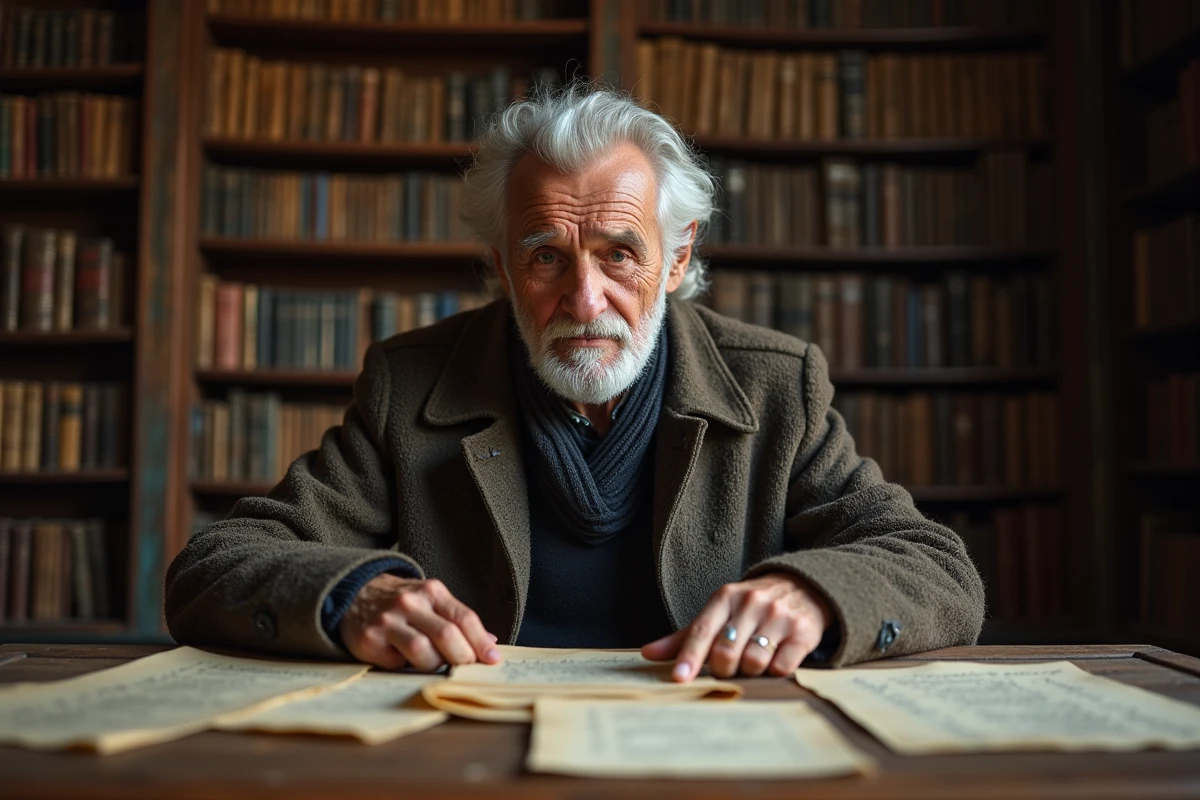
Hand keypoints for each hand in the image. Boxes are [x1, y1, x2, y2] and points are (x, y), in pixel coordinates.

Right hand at [338, 574, 502, 670]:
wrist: (354, 593)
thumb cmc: (401, 603)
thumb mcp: (430, 600)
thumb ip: (457, 619)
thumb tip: (490, 642)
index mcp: (431, 591)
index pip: (464, 618)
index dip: (481, 642)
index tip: (492, 659)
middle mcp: (410, 602)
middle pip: (447, 635)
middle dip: (462, 657)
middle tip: (465, 668)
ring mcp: (388, 620)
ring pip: (422, 652)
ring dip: (434, 665)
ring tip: (433, 663)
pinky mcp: (369, 639)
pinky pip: (397, 663)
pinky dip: (406, 667)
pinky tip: (403, 659)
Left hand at [641, 572, 830, 681]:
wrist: (803, 586)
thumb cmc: (751, 607)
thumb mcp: (719, 612)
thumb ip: (685, 636)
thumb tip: (648, 654)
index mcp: (725, 597)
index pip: (701, 631)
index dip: (689, 657)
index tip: (679, 679)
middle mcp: (751, 603)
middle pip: (725, 653)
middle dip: (722, 670)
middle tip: (726, 668)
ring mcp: (778, 616)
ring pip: (753, 662)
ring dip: (749, 672)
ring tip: (751, 662)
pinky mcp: (802, 631)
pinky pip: (781, 667)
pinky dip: (773, 672)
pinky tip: (773, 661)